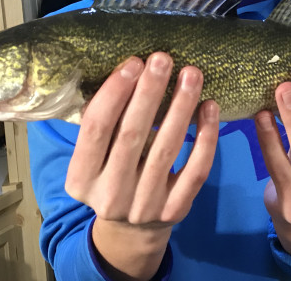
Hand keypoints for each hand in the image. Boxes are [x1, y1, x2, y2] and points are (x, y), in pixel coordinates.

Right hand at [65, 52, 218, 280]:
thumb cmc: (111, 176)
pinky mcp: (175, 210)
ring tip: (191, 73)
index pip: (95, 130)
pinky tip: (210, 107)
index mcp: (81, 178)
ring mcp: (144, 206)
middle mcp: (110, 195)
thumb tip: (125, 71)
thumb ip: (102, 127)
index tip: (133, 63)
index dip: (114, 94)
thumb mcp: (93, 159)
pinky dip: (205, 137)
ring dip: (181, 106)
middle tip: (163, 59)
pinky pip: (195, 169)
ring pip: (166, 149)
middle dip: (149, 93)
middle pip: (132, 135)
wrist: (131, 231)